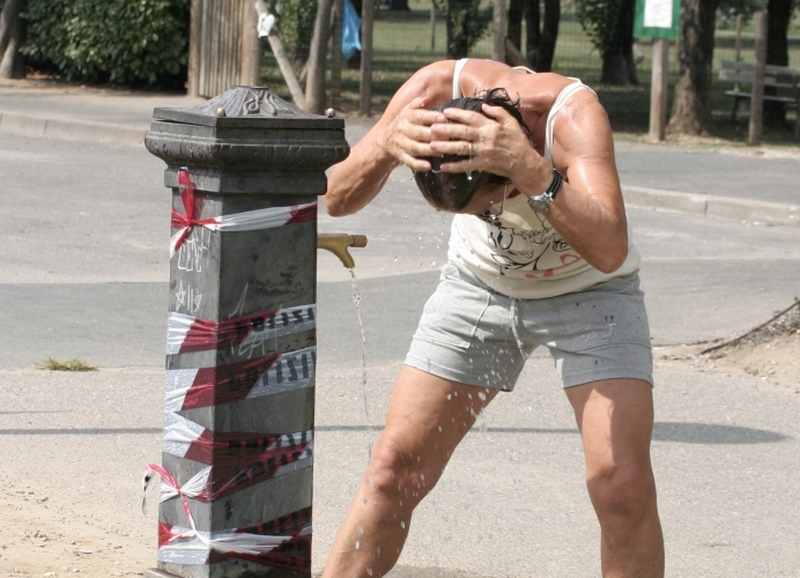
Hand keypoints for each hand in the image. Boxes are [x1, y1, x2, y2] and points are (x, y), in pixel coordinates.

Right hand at [379, 97, 444, 171]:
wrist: (386, 139)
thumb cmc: (404, 123)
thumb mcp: (407, 110)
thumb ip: (417, 104)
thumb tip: (426, 99)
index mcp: (406, 117)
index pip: (419, 116)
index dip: (431, 117)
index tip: (443, 118)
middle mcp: (402, 130)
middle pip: (418, 133)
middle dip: (433, 135)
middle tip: (448, 137)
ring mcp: (401, 144)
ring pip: (415, 148)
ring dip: (428, 150)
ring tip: (441, 151)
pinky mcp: (400, 156)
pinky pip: (409, 161)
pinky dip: (418, 164)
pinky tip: (428, 166)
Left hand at [428, 104, 544, 184]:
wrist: (525, 163)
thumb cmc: (518, 141)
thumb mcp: (511, 122)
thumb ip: (497, 112)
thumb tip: (483, 105)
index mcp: (492, 126)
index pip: (472, 117)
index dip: (458, 114)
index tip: (445, 112)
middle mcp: (486, 138)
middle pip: (462, 132)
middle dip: (446, 129)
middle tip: (431, 127)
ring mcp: (484, 152)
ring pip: (461, 149)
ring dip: (446, 147)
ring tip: (431, 146)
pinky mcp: (483, 165)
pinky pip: (466, 166)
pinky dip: (454, 167)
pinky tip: (443, 167)